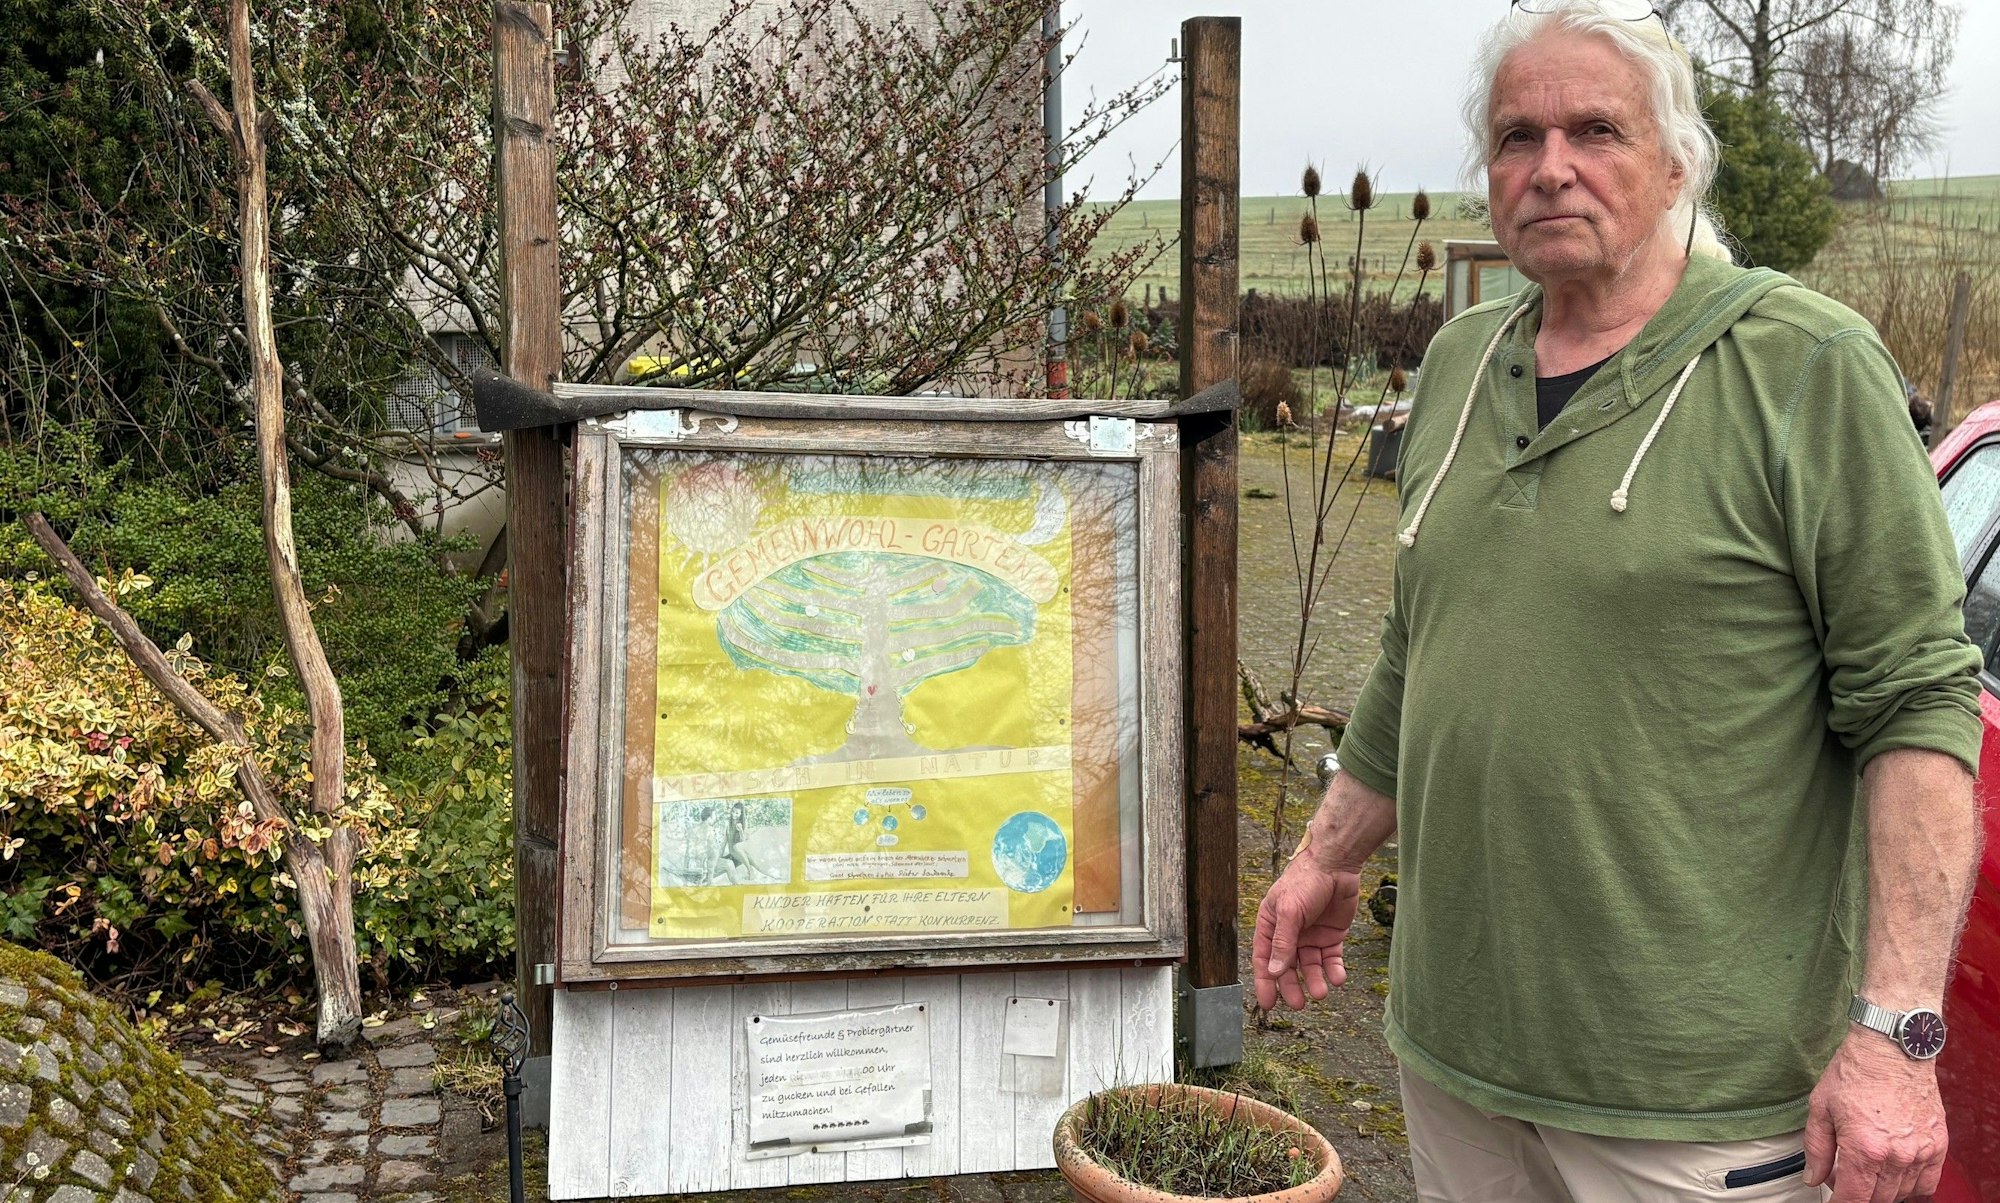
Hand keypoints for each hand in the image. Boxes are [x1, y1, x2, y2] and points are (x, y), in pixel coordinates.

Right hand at [1251, 853, 1360, 1010]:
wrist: (1337, 864)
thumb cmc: (1305, 880)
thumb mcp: (1289, 912)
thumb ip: (1282, 942)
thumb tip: (1274, 971)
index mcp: (1271, 925)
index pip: (1265, 959)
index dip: (1265, 982)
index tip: (1267, 1004)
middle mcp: (1290, 934)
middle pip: (1288, 968)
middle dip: (1292, 987)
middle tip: (1299, 1004)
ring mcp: (1311, 936)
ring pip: (1311, 966)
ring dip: (1315, 981)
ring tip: (1321, 993)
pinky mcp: (1332, 936)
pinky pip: (1331, 959)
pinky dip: (1334, 971)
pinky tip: (1337, 978)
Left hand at [1804, 1027, 1948, 1202]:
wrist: (1890, 1048)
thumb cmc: (1855, 1072)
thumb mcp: (1820, 1108)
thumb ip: (1816, 1148)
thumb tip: (1813, 1177)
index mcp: (1864, 1148)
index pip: (1854, 1198)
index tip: (1833, 1200)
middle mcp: (1896, 1155)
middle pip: (1877, 1199)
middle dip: (1857, 1194)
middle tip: (1843, 1177)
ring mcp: (1921, 1151)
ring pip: (1902, 1194)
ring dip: (1882, 1191)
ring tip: (1866, 1171)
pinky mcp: (1937, 1144)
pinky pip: (1927, 1183)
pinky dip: (1910, 1186)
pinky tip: (1894, 1175)